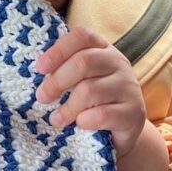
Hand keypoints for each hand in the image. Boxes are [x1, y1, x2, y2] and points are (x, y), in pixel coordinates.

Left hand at [34, 26, 145, 156]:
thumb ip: (64, 71)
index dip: (58, 50)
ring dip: (67, 108)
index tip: (40, 68)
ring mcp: (128, 87)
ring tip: (56, 119)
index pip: (82, 36)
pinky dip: (85, 121)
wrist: (121, 134)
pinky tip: (80, 125)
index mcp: (103, 49)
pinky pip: (102, 114)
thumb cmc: (93, 103)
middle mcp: (118, 63)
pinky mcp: (134, 113)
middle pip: (83, 62)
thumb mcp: (79, 81)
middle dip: (57, 81)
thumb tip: (37, 73)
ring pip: (90, 90)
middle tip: (42, 97)